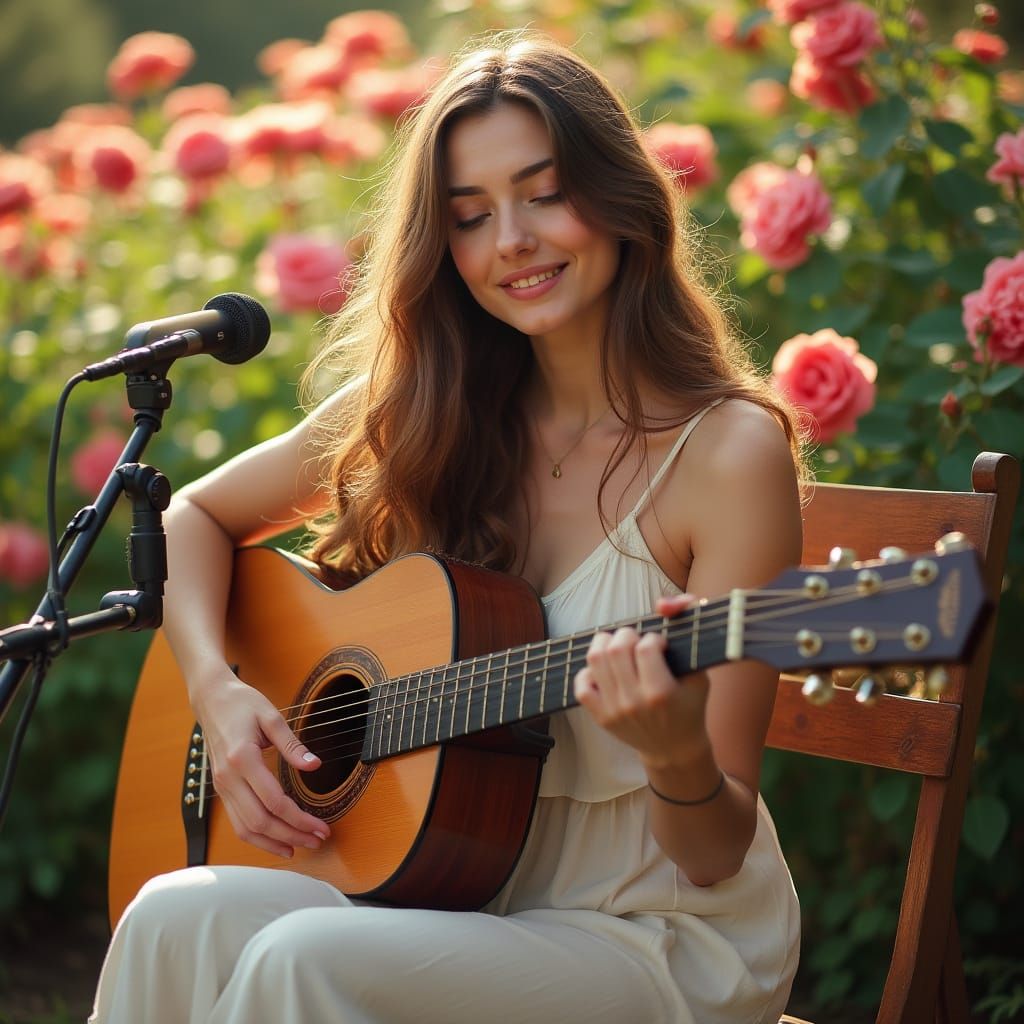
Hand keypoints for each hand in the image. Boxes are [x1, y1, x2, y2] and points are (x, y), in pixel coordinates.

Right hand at [193, 672, 330, 857]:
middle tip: (317, 840)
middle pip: (260, 821)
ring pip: (245, 828)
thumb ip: (292, 744)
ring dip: (273, 842)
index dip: (300, 819)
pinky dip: (256, 836)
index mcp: (243, 758)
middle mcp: (228, 778)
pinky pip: (237, 822)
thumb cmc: (241, 704)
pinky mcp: (220, 788)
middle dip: (291, 835)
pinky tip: (275, 840)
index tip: (321, 826)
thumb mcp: (271, 716)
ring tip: (299, 847)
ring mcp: (221, 786)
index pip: (274, 801)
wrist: (211, 699)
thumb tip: (314, 765)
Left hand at [573, 593, 709, 767]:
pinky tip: (605, 670)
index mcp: (661, 693)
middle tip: (636, 641)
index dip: (652, 638)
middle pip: (616, 649)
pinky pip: (581, 685)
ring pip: (595, 661)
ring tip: (618, 647)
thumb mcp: (699, 671)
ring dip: (605, 645)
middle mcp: (634, 702)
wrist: (674, 749)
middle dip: (626, 635)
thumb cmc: (690, 706)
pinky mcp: (600, 717)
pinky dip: (589, 671)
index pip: (645, 647)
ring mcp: (614, 711)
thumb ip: (688, 629)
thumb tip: (664, 603)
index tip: (659, 644)